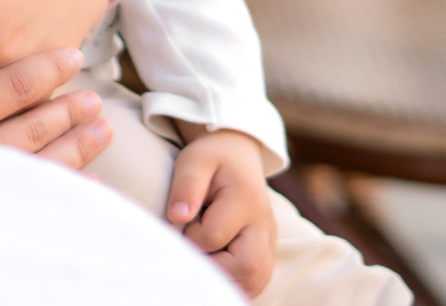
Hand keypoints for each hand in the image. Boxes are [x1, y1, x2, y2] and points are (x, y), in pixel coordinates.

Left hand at [166, 128, 276, 297]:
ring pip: (252, 283)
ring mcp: (268, 246)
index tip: (186, 220)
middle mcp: (264, 228)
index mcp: (246, 201)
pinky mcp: (266, 258)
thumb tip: (177, 217)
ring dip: (223, 279)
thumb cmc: (213, 160)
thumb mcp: (195, 161)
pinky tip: (216, 268)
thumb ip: (187, 186)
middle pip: (246, 269)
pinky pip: (253, 285)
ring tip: (205, 256)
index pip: (214, 236)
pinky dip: (232, 284)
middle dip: (213, 267)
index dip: (191, 235)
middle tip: (196, 247)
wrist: (239, 158)